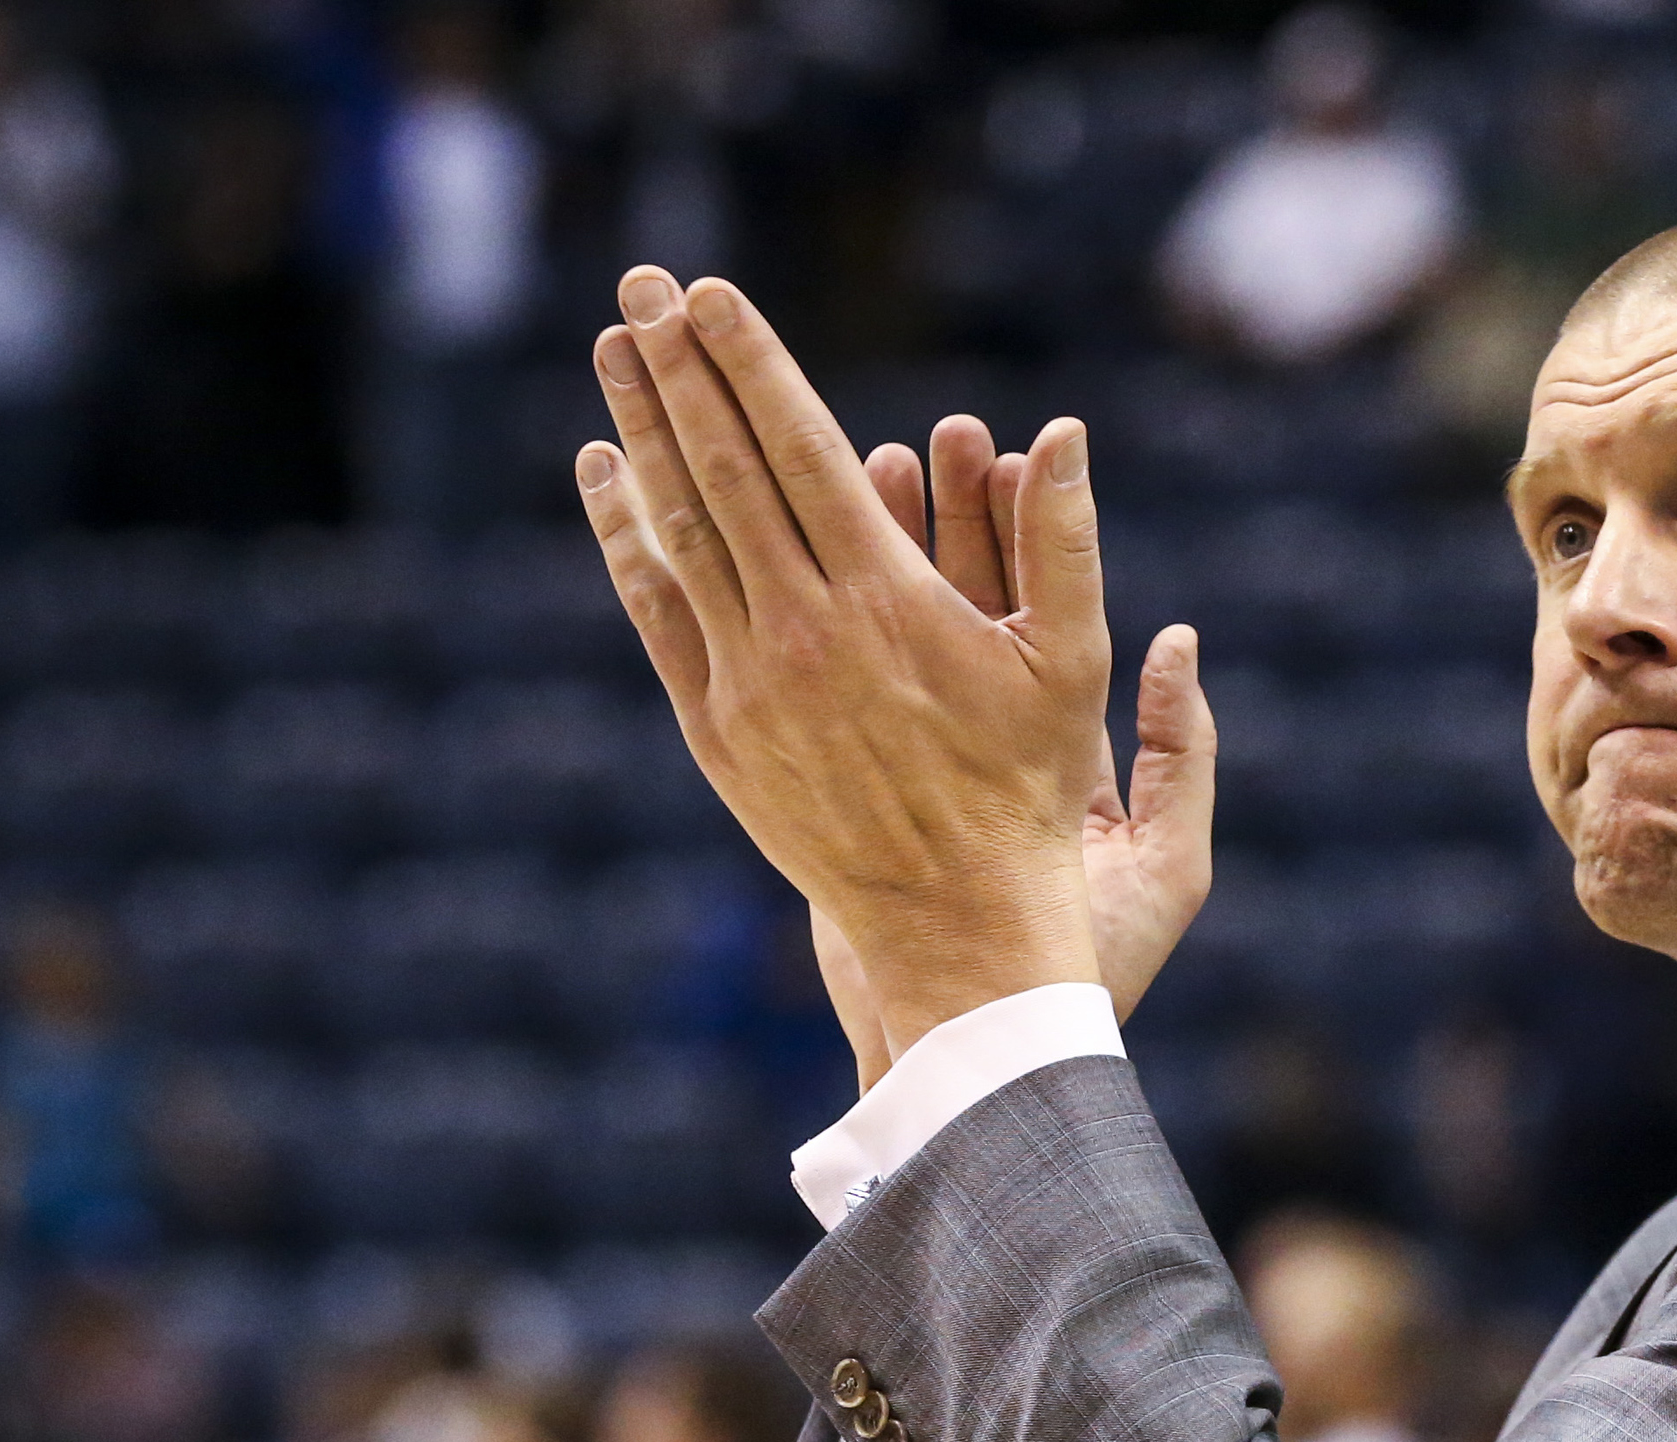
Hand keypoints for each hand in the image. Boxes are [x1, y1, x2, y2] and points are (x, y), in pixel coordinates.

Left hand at [574, 266, 1122, 1057]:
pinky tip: (605, 476)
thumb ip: (1064, 542)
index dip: (752, 363)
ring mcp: (748, 681)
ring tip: (613, 350)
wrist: (955, 921)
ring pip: (677, 531)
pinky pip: (657, 611)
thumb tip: (1065, 432)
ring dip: (640, 432)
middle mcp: (803, 629)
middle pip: (723, 470)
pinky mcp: (717, 730)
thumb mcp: (1071, 663)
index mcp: (885, 600)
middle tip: (641, 284)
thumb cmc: (1029, 791)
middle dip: (681, 369)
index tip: (710, 293)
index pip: (799, 449)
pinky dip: (625, 537)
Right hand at [853, 422, 1217, 1061]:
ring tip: (871, 463)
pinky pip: (846, 693)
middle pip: (967, 606)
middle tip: (937, 434)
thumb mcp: (1165, 860)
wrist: (999, 1044)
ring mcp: (921, 764)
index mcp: (1059, 749)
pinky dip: (827, 630)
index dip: (1022, 535)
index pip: (1042, 613)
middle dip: (949, 520)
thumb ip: (1177, 755)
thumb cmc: (1090, 966)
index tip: (1009, 456)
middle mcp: (987, 746)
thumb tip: (1178, 637)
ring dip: (884, 556)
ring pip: (896, 638)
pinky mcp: (868, 796)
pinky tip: (799, 559)